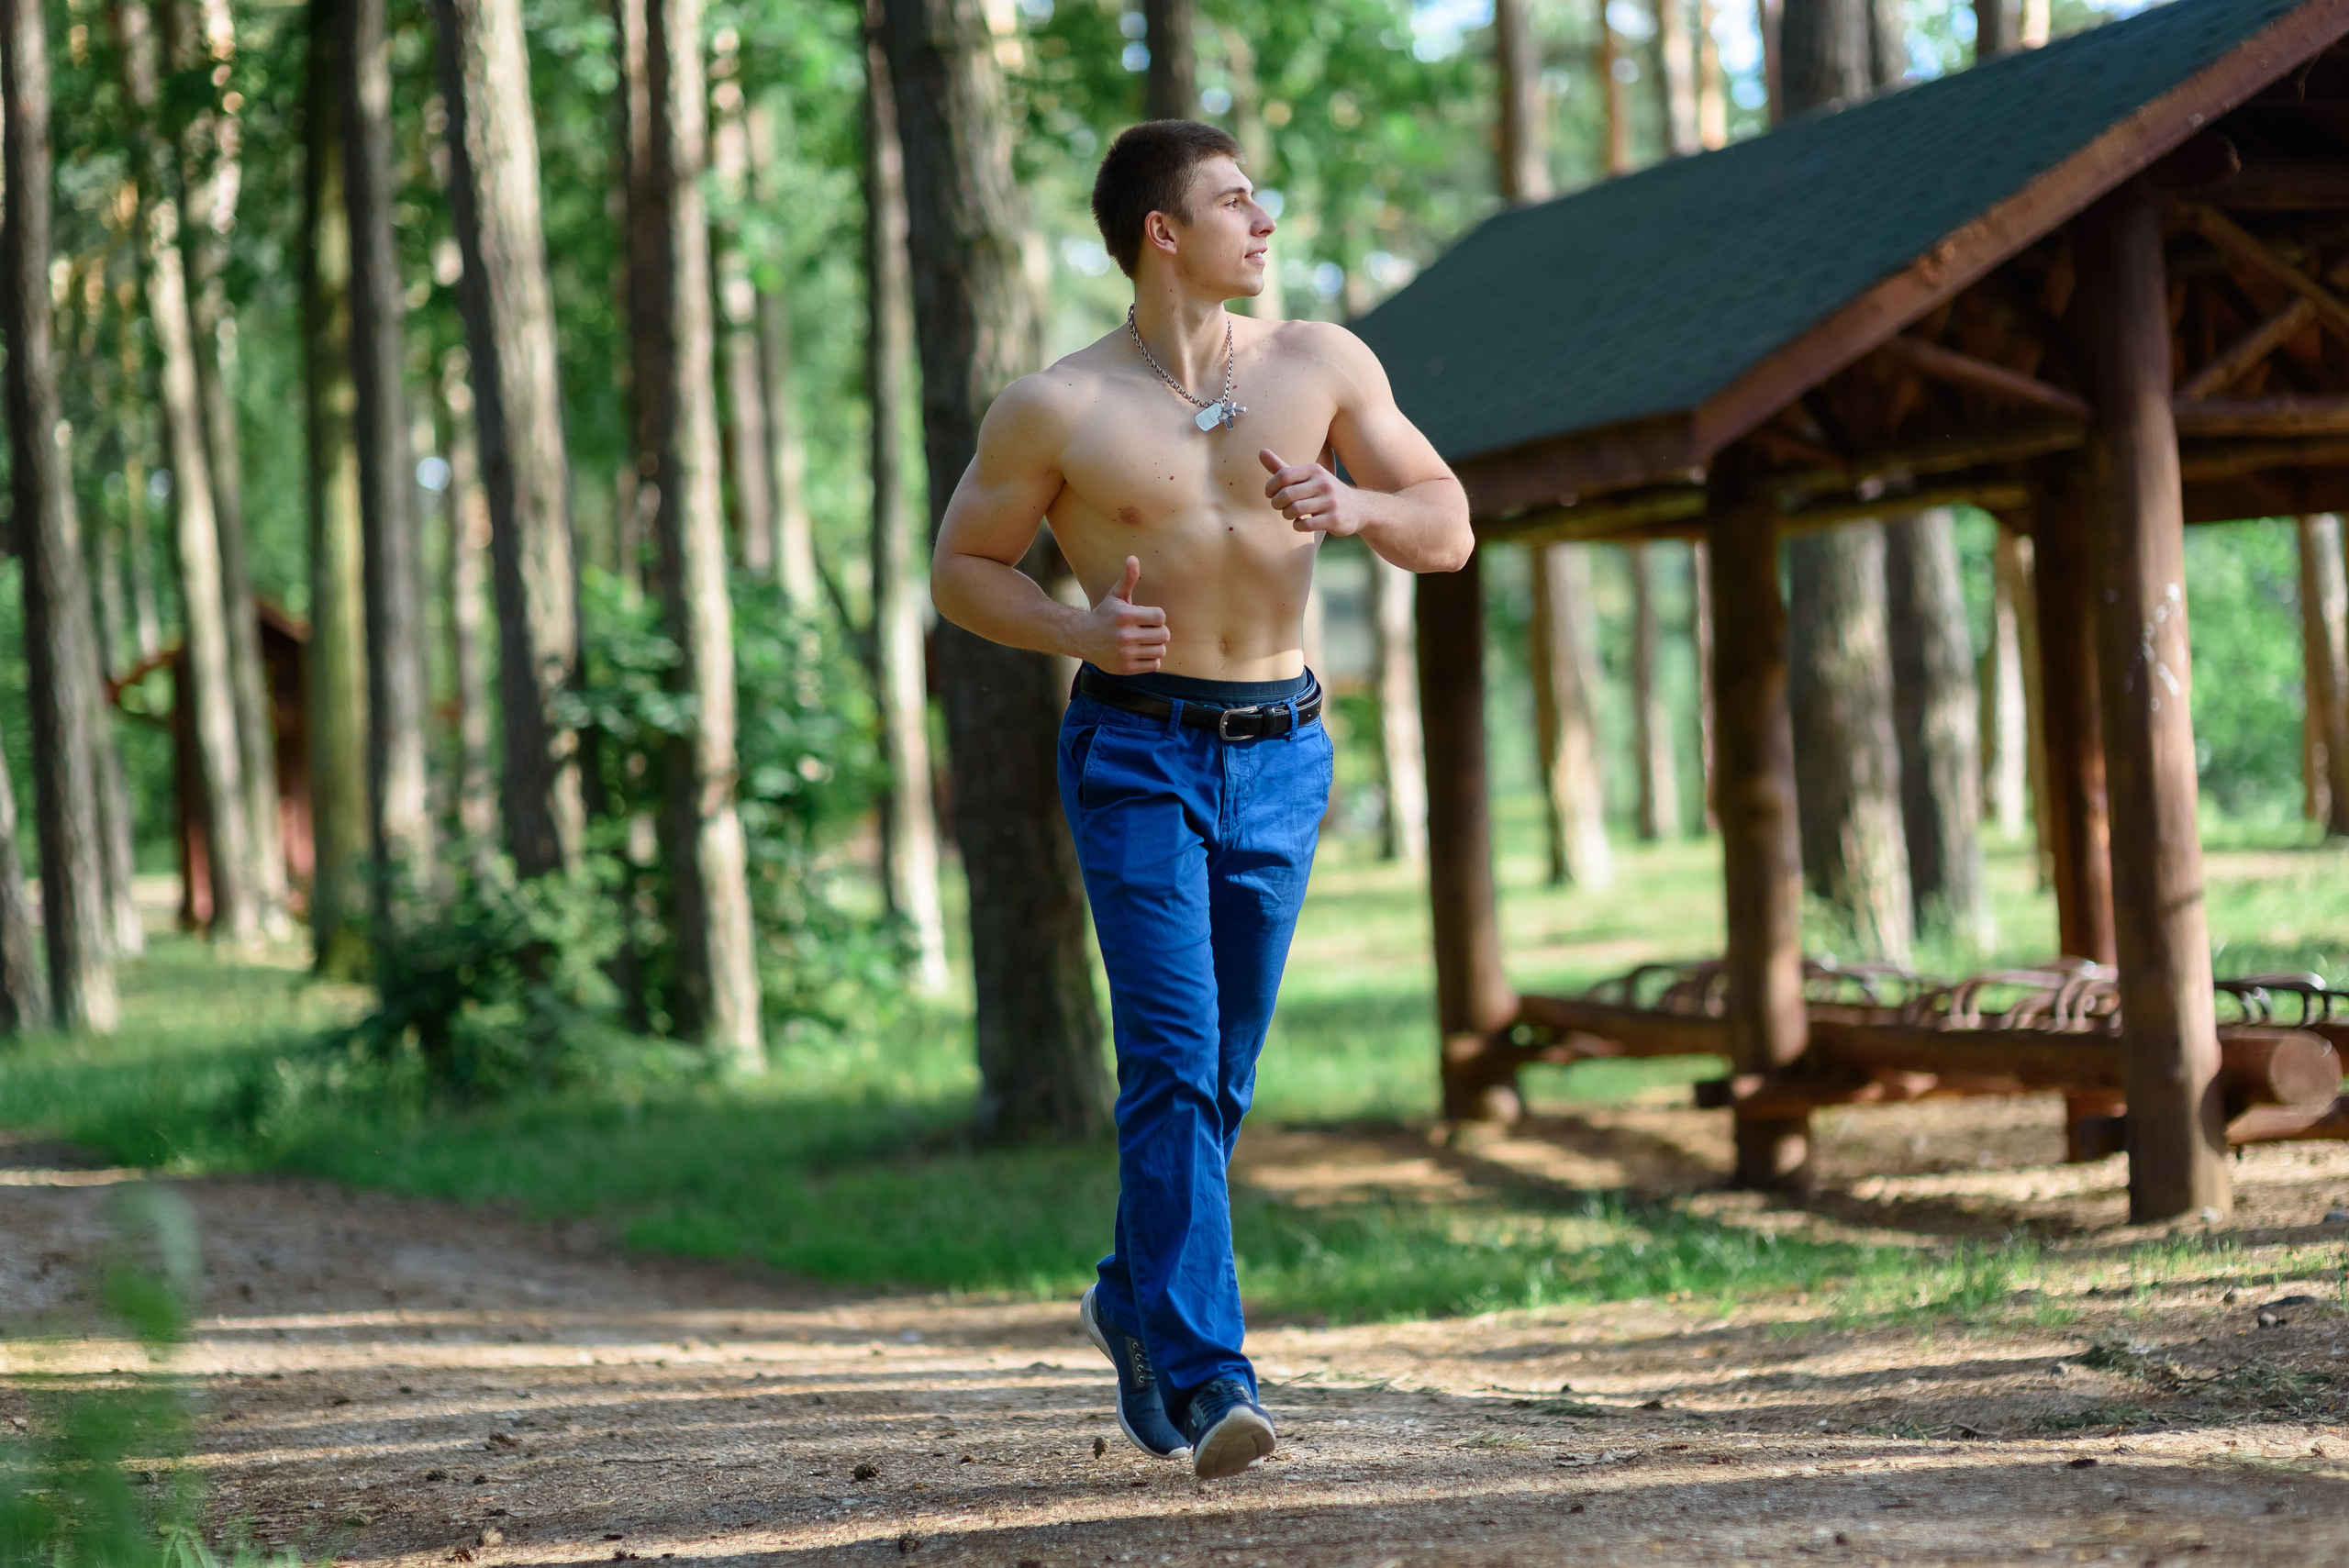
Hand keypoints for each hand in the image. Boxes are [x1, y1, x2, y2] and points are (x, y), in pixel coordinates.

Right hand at [1082, 556, 1168, 673]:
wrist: (1083, 638)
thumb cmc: (1105, 614)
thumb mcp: (1115, 595)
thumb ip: (1128, 578)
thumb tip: (1133, 557)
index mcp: (1126, 616)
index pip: (1161, 617)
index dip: (1156, 617)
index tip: (1147, 617)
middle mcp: (1125, 636)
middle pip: (1164, 635)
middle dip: (1158, 632)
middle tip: (1147, 631)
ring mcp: (1125, 653)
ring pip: (1160, 651)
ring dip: (1155, 646)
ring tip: (1144, 642)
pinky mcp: (1126, 668)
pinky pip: (1154, 665)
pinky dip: (1151, 660)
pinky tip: (1140, 653)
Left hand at [1260, 449, 1359, 536]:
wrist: (1359, 508)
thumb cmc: (1324, 492)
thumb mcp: (1306, 477)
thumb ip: (1282, 468)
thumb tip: (1260, 452)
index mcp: (1314, 470)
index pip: (1283, 475)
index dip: (1270, 487)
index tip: (1270, 494)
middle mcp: (1323, 483)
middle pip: (1286, 494)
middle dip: (1276, 504)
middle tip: (1279, 507)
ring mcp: (1330, 501)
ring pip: (1294, 510)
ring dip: (1287, 515)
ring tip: (1290, 515)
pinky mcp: (1334, 519)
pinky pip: (1306, 525)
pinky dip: (1298, 526)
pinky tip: (1301, 523)